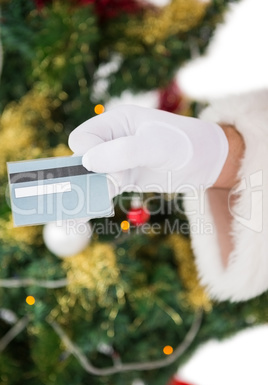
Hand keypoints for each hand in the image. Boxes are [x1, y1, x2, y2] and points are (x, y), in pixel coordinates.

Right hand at [68, 105, 228, 196]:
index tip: (110, 170)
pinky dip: (96, 200)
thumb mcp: (155, 145)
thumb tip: (87, 162)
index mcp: (116, 121)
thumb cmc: (184, 144)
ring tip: (87, 206)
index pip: (83, 138)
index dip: (89, 155)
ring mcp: (118, 160)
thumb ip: (122, 152)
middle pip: (82, 158)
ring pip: (91, 176)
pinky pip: (103, 188)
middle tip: (102, 189)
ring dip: (89, 190)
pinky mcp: (125, 178)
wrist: (207, 161)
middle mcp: (112, 139)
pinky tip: (89, 212)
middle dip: (87, 175)